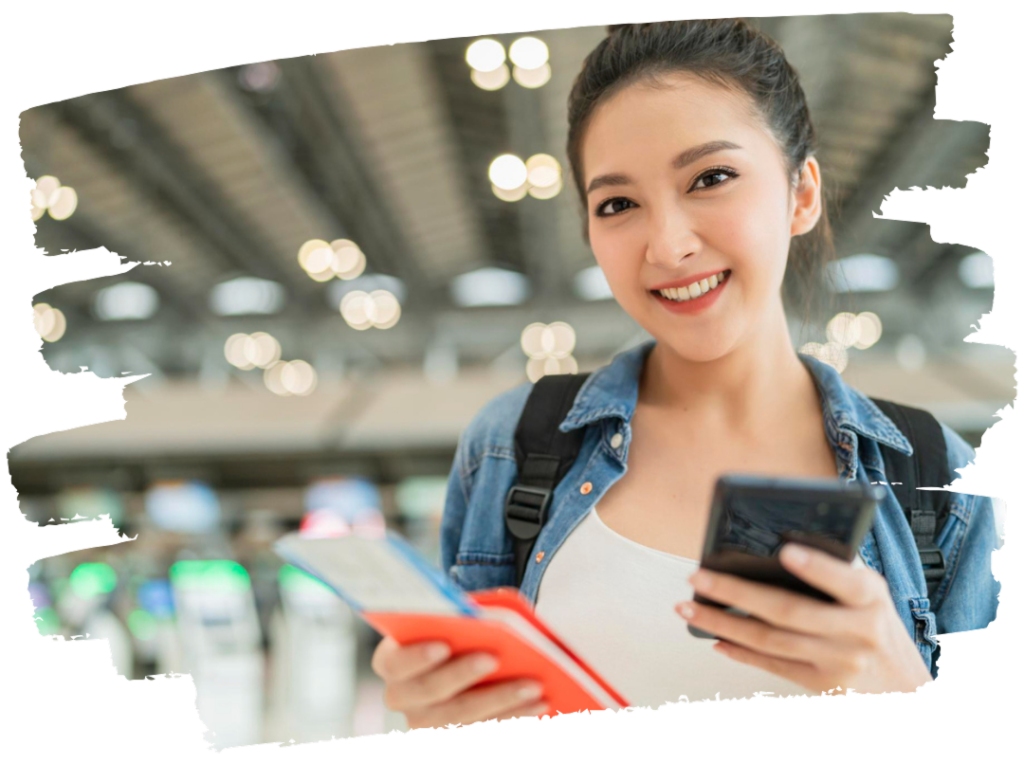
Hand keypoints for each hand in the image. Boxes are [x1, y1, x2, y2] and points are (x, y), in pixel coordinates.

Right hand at [371, 635, 548, 729]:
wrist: (457, 662)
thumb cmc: (454, 632)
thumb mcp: (449, 621)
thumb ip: (455, 620)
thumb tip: (484, 621)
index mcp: (391, 661)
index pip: (394, 663)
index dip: (417, 656)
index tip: (444, 645)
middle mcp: (401, 698)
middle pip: (430, 692)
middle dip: (463, 675)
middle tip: (494, 658)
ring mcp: (425, 725)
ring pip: (460, 718)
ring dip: (500, 701)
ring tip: (533, 685)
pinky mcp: (451, 736)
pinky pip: (482, 731)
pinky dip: (512, 716)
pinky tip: (539, 703)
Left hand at [675, 543, 933, 695]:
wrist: (903, 687)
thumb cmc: (874, 622)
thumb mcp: (870, 593)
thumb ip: (833, 571)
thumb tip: (771, 546)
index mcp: (870, 597)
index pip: (842, 580)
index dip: (815, 567)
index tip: (784, 551)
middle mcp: (857, 631)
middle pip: (787, 611)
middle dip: (735, 593)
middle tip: (696, 576)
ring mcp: (838, 662)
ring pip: (770, 641)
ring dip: (722, 623)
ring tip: (688, 606)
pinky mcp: (821, 685)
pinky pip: (771, 666)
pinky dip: (739, 651)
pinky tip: (713, 636)